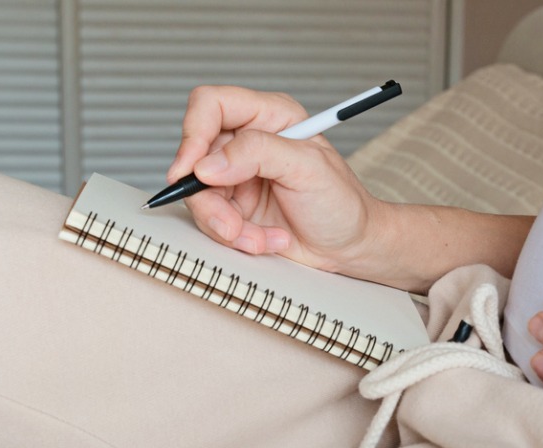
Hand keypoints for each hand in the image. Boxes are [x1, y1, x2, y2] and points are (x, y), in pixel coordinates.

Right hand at [168, 85, 385, 274]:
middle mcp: (248, 141)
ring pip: (198, 195)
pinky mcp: (234, 206)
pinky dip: (235, 237)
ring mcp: (237, 175)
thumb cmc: (341, 203)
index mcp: (269, 116)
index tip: (192, 171)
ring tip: (259, 238)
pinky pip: (211, 220)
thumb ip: (258, 154)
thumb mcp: (308, 169)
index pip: (211, 105)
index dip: (193, 134)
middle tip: (231, 224)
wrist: (350, 247)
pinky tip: (266, 240)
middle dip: (210, 199)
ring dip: (226, 225)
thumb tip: (208, 164)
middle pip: (195, 157)